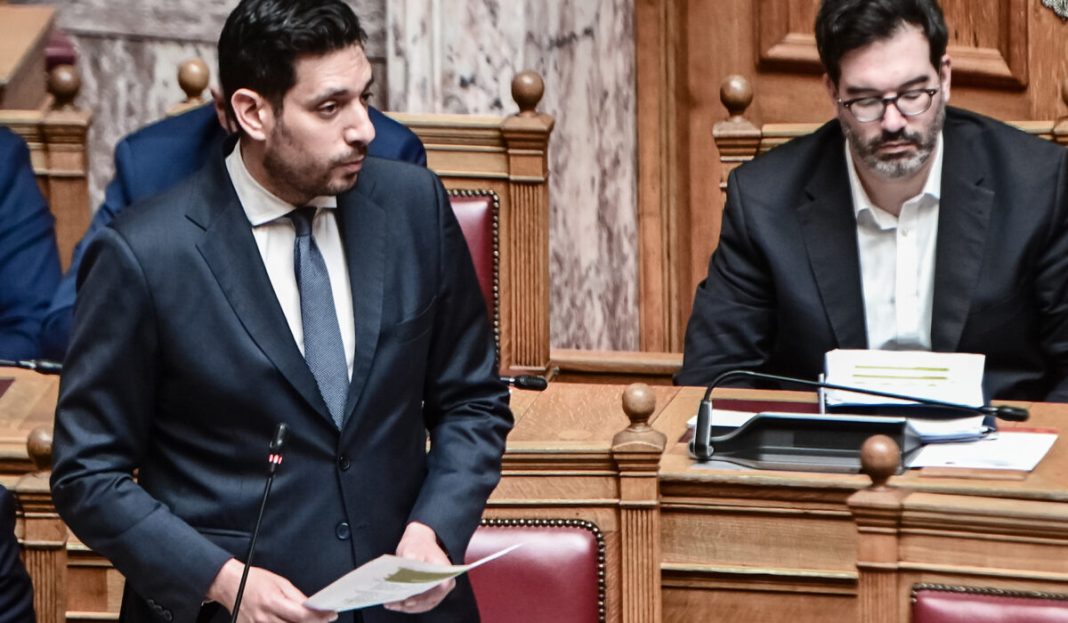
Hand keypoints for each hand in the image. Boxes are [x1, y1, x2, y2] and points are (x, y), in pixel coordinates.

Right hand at [207, 558, 336, 622]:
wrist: (231, 584)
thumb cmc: (254, 580)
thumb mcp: (281, 582)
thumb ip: (297, 597)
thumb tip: (313, 608)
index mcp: (272, 602)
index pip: (301, 616)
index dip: (319, 617)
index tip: (330, 615)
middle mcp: (263, 618)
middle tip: (321, 619)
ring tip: (307, 621)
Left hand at [384, 522, 455, 613]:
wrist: (418, 542)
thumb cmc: (417, 545)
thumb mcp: (414, 548)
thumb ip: (413, 556)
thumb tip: (410, 563)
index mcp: (446, 571)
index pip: (440, 588)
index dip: (426, 596)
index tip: (410, 599)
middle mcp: (444, 583)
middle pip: (430, 599)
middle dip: (412, 604)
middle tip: (397, 603)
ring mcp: (436, 590)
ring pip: (423, 604)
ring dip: (407, 607)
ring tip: (392, 604)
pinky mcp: (427, 592)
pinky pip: (419, 603)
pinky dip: (406, 605)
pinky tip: (394, 603)